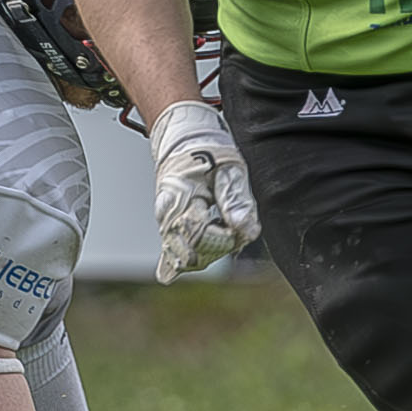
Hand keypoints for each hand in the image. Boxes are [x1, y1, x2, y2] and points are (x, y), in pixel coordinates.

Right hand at [147, 98, 257, 283]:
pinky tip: (169, 275)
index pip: (201, 237)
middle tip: (237, 228)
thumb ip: (237, 199)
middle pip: (192, 253)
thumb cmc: (206, 147)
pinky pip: (171, 249)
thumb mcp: (229, 167)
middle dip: (219, 248)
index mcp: (180, 199)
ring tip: (225, 236)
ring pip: (183, 256)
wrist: (183, 135)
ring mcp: (165, 221)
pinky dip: (178, 261)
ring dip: (207, 254)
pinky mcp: (168, 223)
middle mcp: (167, 214)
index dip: (226, 238)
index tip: (242, 227)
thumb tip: (247, 231)